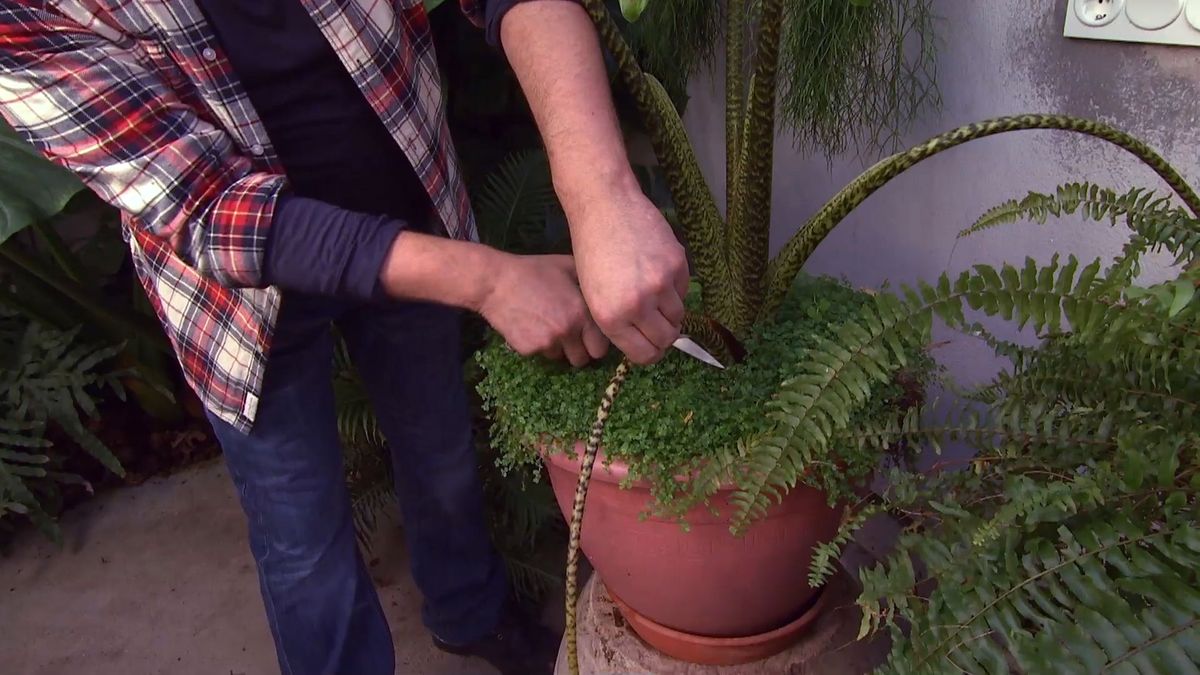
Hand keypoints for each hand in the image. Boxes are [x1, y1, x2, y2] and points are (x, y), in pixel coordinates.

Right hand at [479, 253, 609, 366]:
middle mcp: (568, 331)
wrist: (495, 282)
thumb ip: (588, 282)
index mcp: (582, 313)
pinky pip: (539, 353)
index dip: (596, 344)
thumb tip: (604, 290)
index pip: (601, 347)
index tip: (589, 339)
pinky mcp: (528, 349)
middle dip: (578, 352)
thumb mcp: (566, 266)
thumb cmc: (532, 270)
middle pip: (581, 360)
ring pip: (559, 357)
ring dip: (557, 347)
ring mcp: (547, 343)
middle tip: (570, 339)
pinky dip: (536, 344)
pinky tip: (529, 325)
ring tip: (545, 325)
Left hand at [570, 188, 688, 364]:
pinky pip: (684, 291)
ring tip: (656, 297)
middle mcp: (638, 306)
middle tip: (658, 325)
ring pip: (679, 317)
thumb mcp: (594, 296)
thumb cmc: (592, 252)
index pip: (645, 355)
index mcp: (611, 318)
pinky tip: (658, 273)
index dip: (650, 353)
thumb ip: (618, 323)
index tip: (650, 345)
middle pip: (666, 340)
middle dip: (663, 336)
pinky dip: (675, 289)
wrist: (605, 208)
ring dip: (670, 313)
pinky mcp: (678, 265)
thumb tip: (644, 342)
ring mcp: (661, 285)